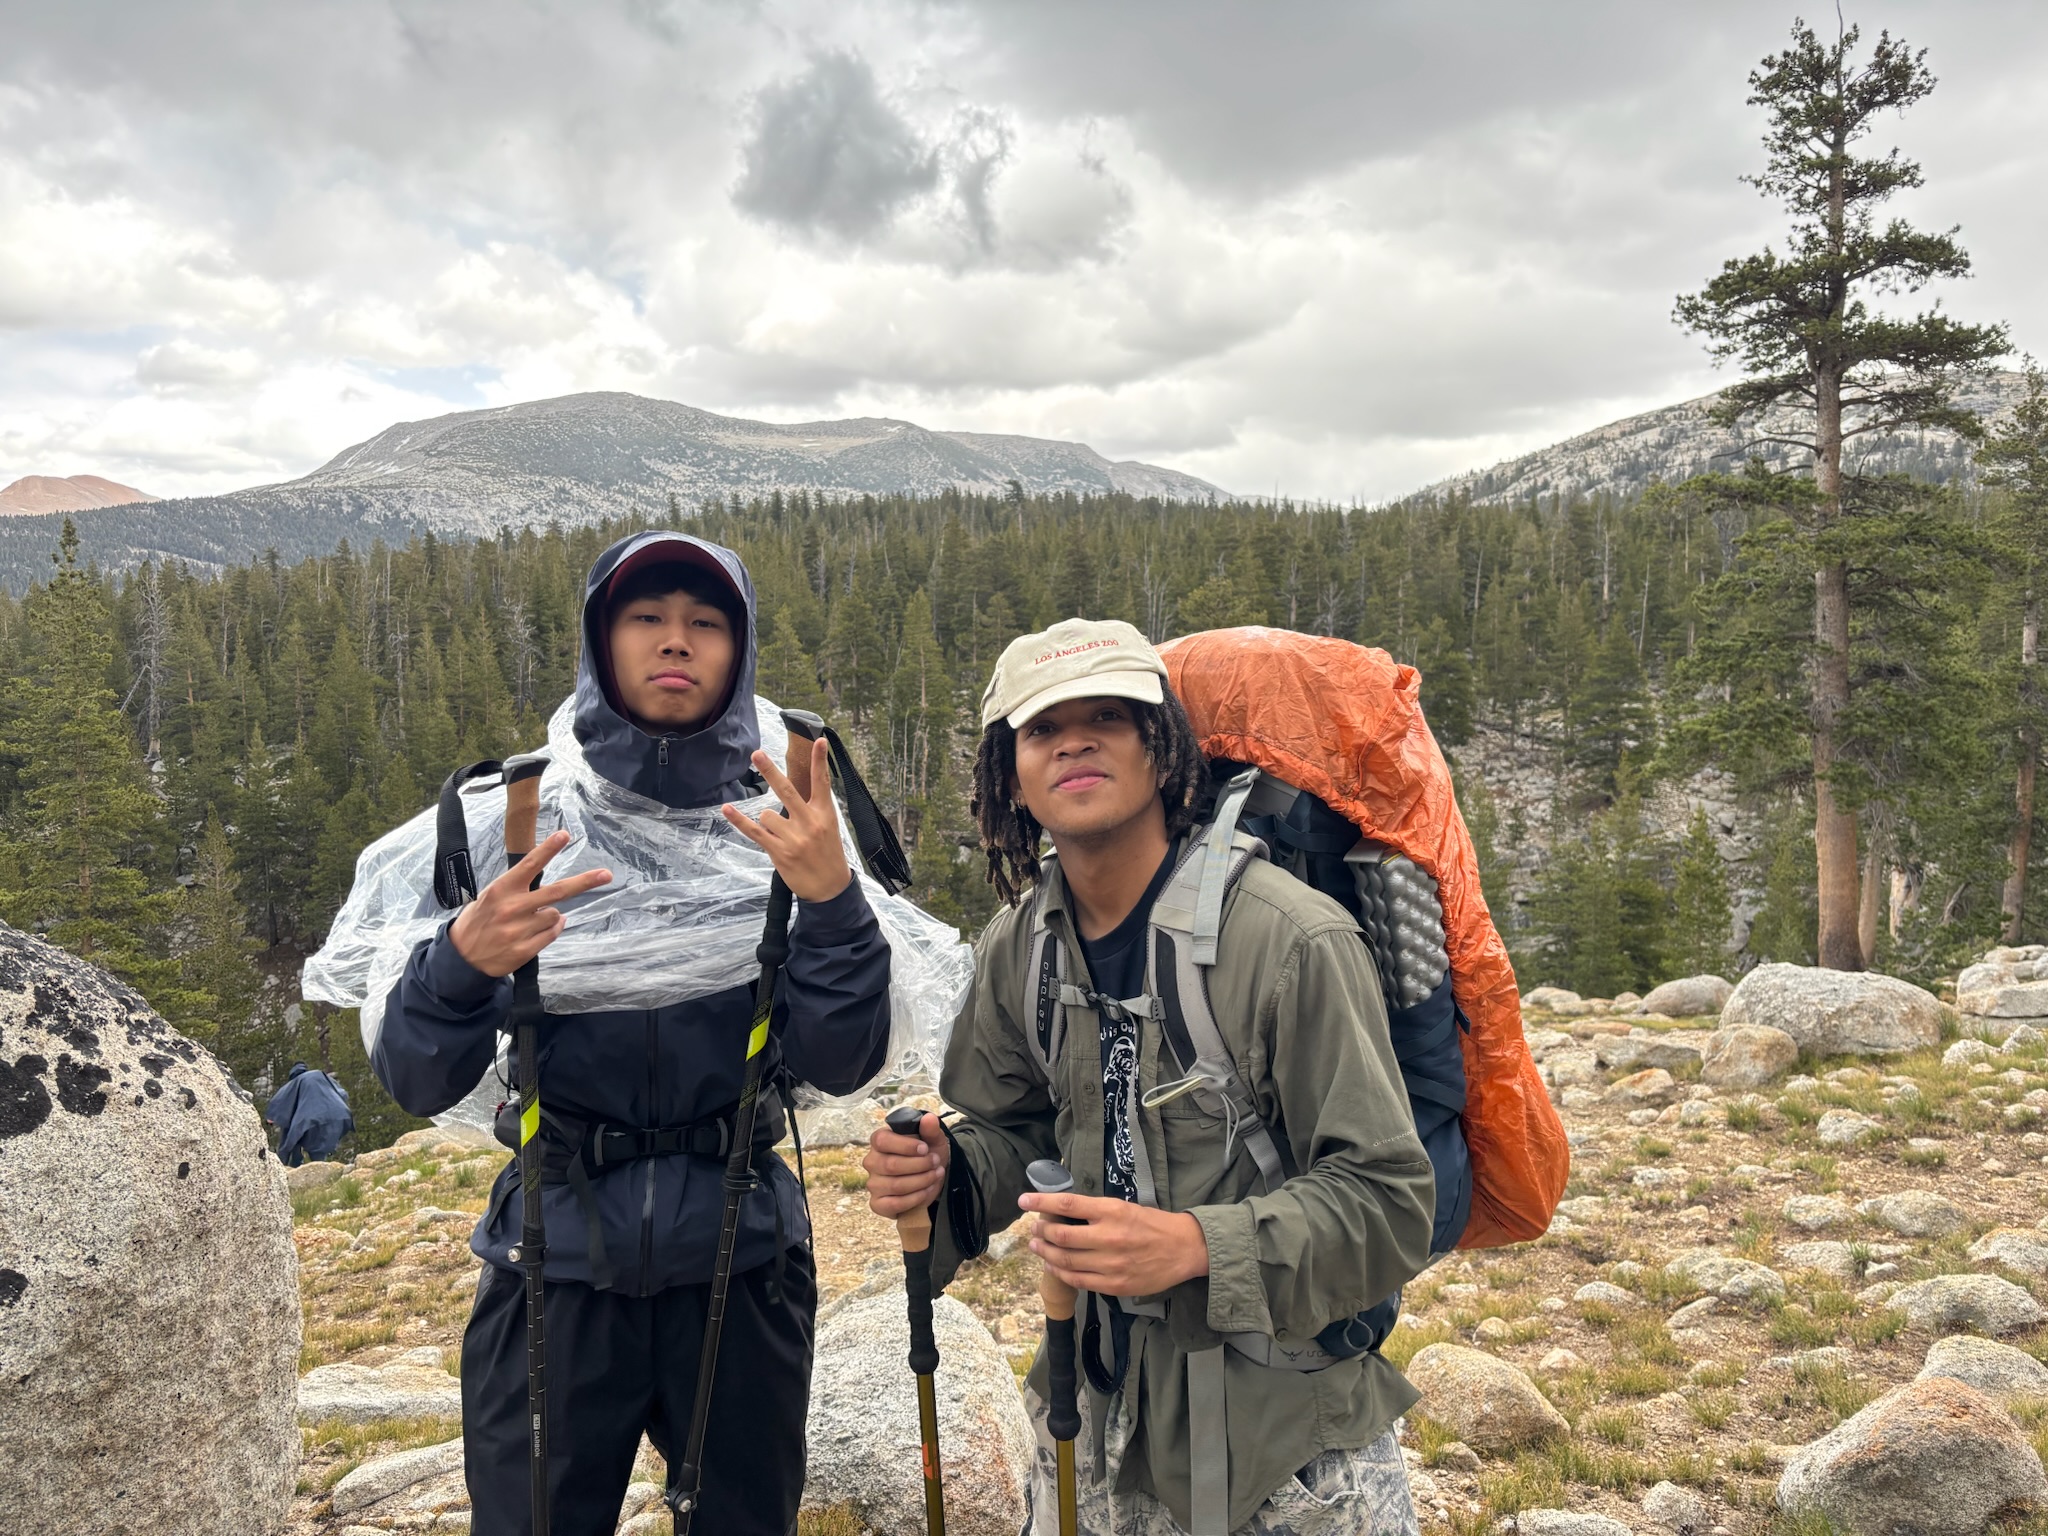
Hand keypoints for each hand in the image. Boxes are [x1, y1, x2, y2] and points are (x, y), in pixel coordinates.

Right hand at [448, 830, 613, 977]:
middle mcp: (511, 908)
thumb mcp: (491, 896)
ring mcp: (518, 930)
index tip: (564, 835)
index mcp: (502, 890)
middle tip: (606, 875)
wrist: (461, 958)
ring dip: (550, 916)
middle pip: (556, 891)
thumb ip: (517, 888)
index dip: (548, 849)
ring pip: (555, 915)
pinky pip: (552, 934)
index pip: (529, 865)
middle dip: (584, 881)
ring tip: (530, 921)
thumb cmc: (480, 921)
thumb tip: (551, 892)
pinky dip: (553, 929)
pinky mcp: (524, 950)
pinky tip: (539, 930)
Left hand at [720, 738, 851, 904]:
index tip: (819, 740)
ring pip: (767, 814)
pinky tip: (727, 808)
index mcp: (824, 814)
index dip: (820, 761)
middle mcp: (809, 822)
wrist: (830, 888)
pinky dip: (739, 820)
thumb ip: (812, 809)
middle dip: (770, 771)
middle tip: (756, 754)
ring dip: (769, 821)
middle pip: (786, 790)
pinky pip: (754, 831)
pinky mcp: (779, 851)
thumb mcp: (829, 827)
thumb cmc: (828, 854)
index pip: (822, 782)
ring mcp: (793, 837)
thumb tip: (789, 793)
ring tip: (782, 835)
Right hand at [863, 1110, 948, 1219]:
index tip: (925, 1148)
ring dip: (921, 1181)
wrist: (930, 1177)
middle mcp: (871, 1162)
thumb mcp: (932, 1140)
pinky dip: (915, 1198)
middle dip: (919, 1165)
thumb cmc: (926, 1155)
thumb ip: (930, 1129)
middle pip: (891, 1165)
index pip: (882, 1141)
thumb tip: (929, 1118)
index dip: (905, 1146)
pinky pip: (894, 1204)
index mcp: (879, 1141)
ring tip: (936, 1175)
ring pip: (896, 1185)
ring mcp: (873, 1184)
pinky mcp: (877, 1203)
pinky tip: (927, 1191)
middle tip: (935, 1162)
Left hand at [1019, 1190, 1209, 1297]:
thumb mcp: (1125, 1207)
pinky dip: (1061, 1272)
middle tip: (1033, 1228)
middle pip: (1062, 1234)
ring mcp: (1111, 1264)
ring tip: (1037, 1246)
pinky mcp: (1115, 1285)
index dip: (1042, 1202)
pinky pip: (1079, 1280)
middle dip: (1042, 1231)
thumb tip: (1064, 1210)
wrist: (1184, 1249)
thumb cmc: (1153, 1225)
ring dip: (1046, 1252)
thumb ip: (1096, 1211)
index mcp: (1112, 1211)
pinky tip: (1053, 1265)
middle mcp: (1109, 1236)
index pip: (1068, 1204)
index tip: (1023, 1201)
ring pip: (1066, 1260)